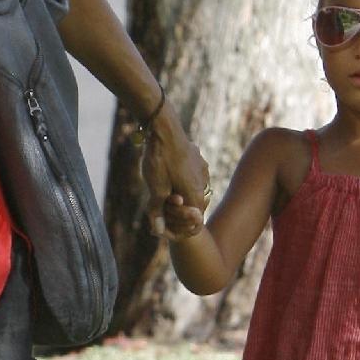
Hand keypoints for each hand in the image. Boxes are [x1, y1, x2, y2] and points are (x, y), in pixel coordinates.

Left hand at [142, 109, 208, 236]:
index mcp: (196, 194)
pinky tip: (168, 172)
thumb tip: (157, 230)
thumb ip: (158, 211)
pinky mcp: (197, 158)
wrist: (163, 129)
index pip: (195, 221)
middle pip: (194, 205)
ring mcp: (202, 168)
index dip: (179, 224)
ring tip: (161, 186)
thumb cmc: (160, 160)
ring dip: (179, 193)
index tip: (164, 217)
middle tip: (159, 202)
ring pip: (192, 189)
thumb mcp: (156, 189)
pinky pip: (192, 175)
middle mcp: (203, 182)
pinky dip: (181, 180)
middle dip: (177, 209)